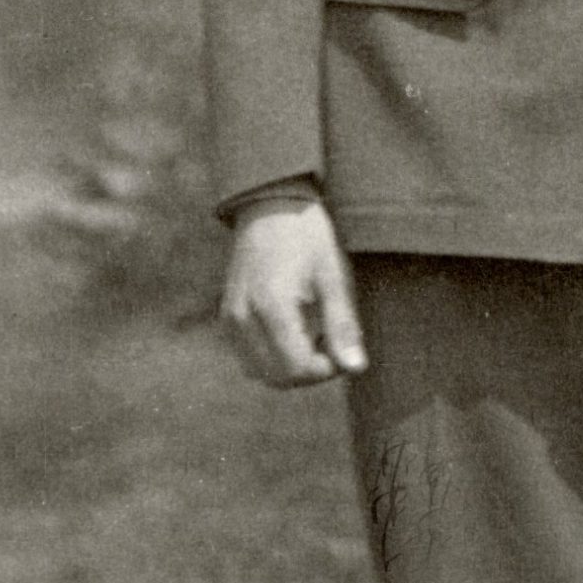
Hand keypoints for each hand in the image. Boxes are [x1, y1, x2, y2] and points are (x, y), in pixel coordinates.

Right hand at [220, 198, 367, 387]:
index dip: (326, 370)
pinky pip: (249, 358)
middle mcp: (242, 317)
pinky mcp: (227, 317)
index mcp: (271, 306)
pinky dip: (272, 357)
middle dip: (309, 371)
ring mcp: (230, 319)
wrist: (270, 205)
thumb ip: (343, 325)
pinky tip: (293, 330)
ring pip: (260, 373)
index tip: (344, 350)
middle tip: (331, 342)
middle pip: (278, 377)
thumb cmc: (307, 236)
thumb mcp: (333, 276)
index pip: (297, 368)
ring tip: (313, 334)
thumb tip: (356, 369)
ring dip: (290, 367)